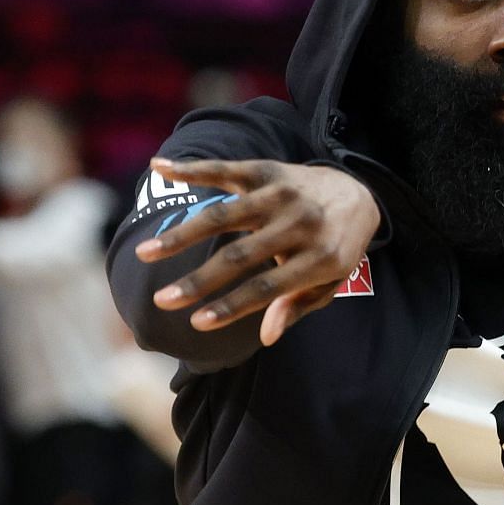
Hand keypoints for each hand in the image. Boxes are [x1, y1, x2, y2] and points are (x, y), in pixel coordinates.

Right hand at [135, 158, 380, 346]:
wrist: (357, 194)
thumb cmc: (335, 249)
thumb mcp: (329, 283)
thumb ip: (297, 307)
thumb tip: (267, 336)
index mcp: (320, 258)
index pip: (268, 288)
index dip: (232, 307)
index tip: (196, 323)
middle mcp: (300, 224)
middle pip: (240, 255)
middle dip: (198, 281)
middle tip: (162, 300)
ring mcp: (282, 194)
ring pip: (225, 215)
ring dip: (182, 234)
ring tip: (146, 252)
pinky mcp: (268, 171)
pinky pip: (225, 170)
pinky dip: (192, 169)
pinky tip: (158, 168)